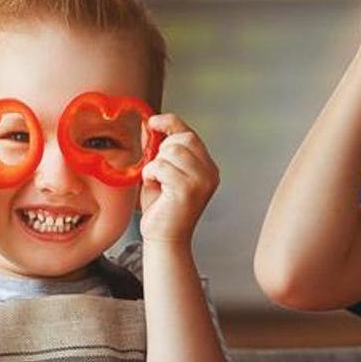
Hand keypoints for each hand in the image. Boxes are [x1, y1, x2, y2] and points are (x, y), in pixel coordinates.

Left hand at [137, 115, 217, 245]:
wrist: (164, 239)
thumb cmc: (163, 210)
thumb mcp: (162, 173)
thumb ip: (160, 150)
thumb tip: (150, 126)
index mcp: (207, 167)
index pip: (190, 134)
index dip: (170, 123)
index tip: (154, 122)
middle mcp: (210, 173)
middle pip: (183, 139)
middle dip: (162, 149)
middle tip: (157, 170)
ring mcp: (201, 181)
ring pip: (172, 151)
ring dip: (155, 164)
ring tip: (156, 180)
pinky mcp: (188, 190)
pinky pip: (162, 166)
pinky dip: (151, 174)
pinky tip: (155, 187)